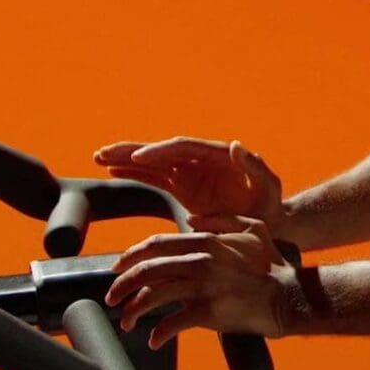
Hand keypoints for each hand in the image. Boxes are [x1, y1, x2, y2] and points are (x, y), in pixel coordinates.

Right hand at [94, 135, 285, 234]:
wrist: (269, 223)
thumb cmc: (270, 205)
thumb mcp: (269, 187)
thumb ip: (255, 167)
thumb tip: (236, 145)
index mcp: (217, 155)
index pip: (182, 148)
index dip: (158, 152)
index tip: (137, 159)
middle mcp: (200, 160)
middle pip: (161, 151)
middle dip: (133, 151)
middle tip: (104, 153)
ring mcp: (191, 174)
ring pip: (153, 163)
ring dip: (127, 160)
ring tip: (99, 158)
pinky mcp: (184, 188)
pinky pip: (155, 177)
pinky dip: (135, 174)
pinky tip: (114, 171)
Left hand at [104, 215, 296, 346]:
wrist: (289, 296)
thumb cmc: (272, 264)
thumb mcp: (253, 228)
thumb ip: (221, 219)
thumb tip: (191, 219)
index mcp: (206, 241)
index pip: (156, 245)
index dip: (131, 256)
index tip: (118, 269)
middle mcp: (200, 261)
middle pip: (147, 269)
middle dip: (122, 284)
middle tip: (111, 297)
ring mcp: (203, 286)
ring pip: (153, 296)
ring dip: (133, 310)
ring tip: (127, 322)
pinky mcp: (208, 312)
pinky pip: (172, 323)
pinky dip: (158, 332)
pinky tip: (153, 340)